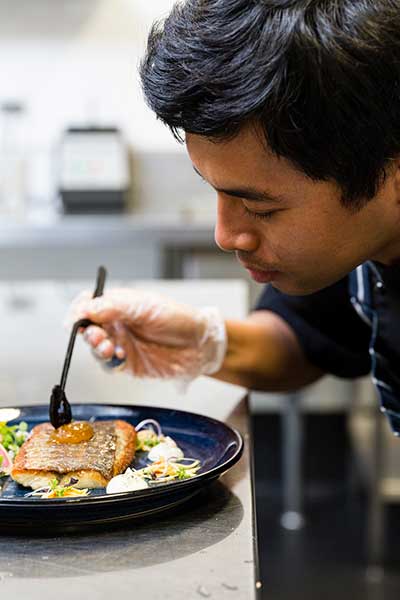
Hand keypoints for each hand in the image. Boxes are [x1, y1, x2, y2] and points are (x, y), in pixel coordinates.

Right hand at [66, 288, 226, 381]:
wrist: (198, 345)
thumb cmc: (176, 319)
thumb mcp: (143, 306)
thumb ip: (112, 306)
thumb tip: (85, 307)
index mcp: (118, 305)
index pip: (88, 304)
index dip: (79, 310)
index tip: (77, 318)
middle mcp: (116, 324)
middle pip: (87, 328)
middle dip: (87, 332)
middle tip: (96, 335)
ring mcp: (120, 344)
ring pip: (95, 347)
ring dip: (97, 347)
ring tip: (108, 347)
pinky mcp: (127, 364)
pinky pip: (108, 365)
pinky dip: (109, 361)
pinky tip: (120, 356)